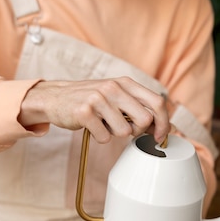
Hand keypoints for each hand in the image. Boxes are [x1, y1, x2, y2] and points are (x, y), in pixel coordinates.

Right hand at [19, 76, 169, 143]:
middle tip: (123, 128)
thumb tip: (162, 126)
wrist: (55, 97)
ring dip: (114, 133)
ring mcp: (99, 98)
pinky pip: (104, 137)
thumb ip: (137, 105)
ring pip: (124, 131)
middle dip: (137, 131)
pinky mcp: (84, 112)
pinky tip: (91, 127)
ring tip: (103, 123)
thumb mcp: (116, 95)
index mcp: (125, 83)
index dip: (163, 122)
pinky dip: (99, 137)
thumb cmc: (90, 99)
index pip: (157, 102)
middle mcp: (114, 87)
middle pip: (145, 120)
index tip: (159, 136)